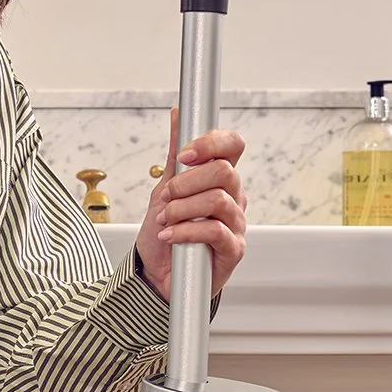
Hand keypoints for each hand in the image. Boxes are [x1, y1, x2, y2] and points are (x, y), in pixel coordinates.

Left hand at [134, 107, 248, 304]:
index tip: (184, 154)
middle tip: (167, 196)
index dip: (210, 143)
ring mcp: (236, 224)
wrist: (155, 276)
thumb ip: (175, 156)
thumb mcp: (164, 189)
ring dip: (183, 208)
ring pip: (218, 199)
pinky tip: (170, 236)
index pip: (232, 146)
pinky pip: (215, 231)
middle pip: (224, 171)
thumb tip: (178, 115)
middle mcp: (234, 199)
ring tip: (166, 220)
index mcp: (222, 180)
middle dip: (187, 182)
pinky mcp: (234, 250)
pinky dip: (186, 231)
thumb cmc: (164, 234)